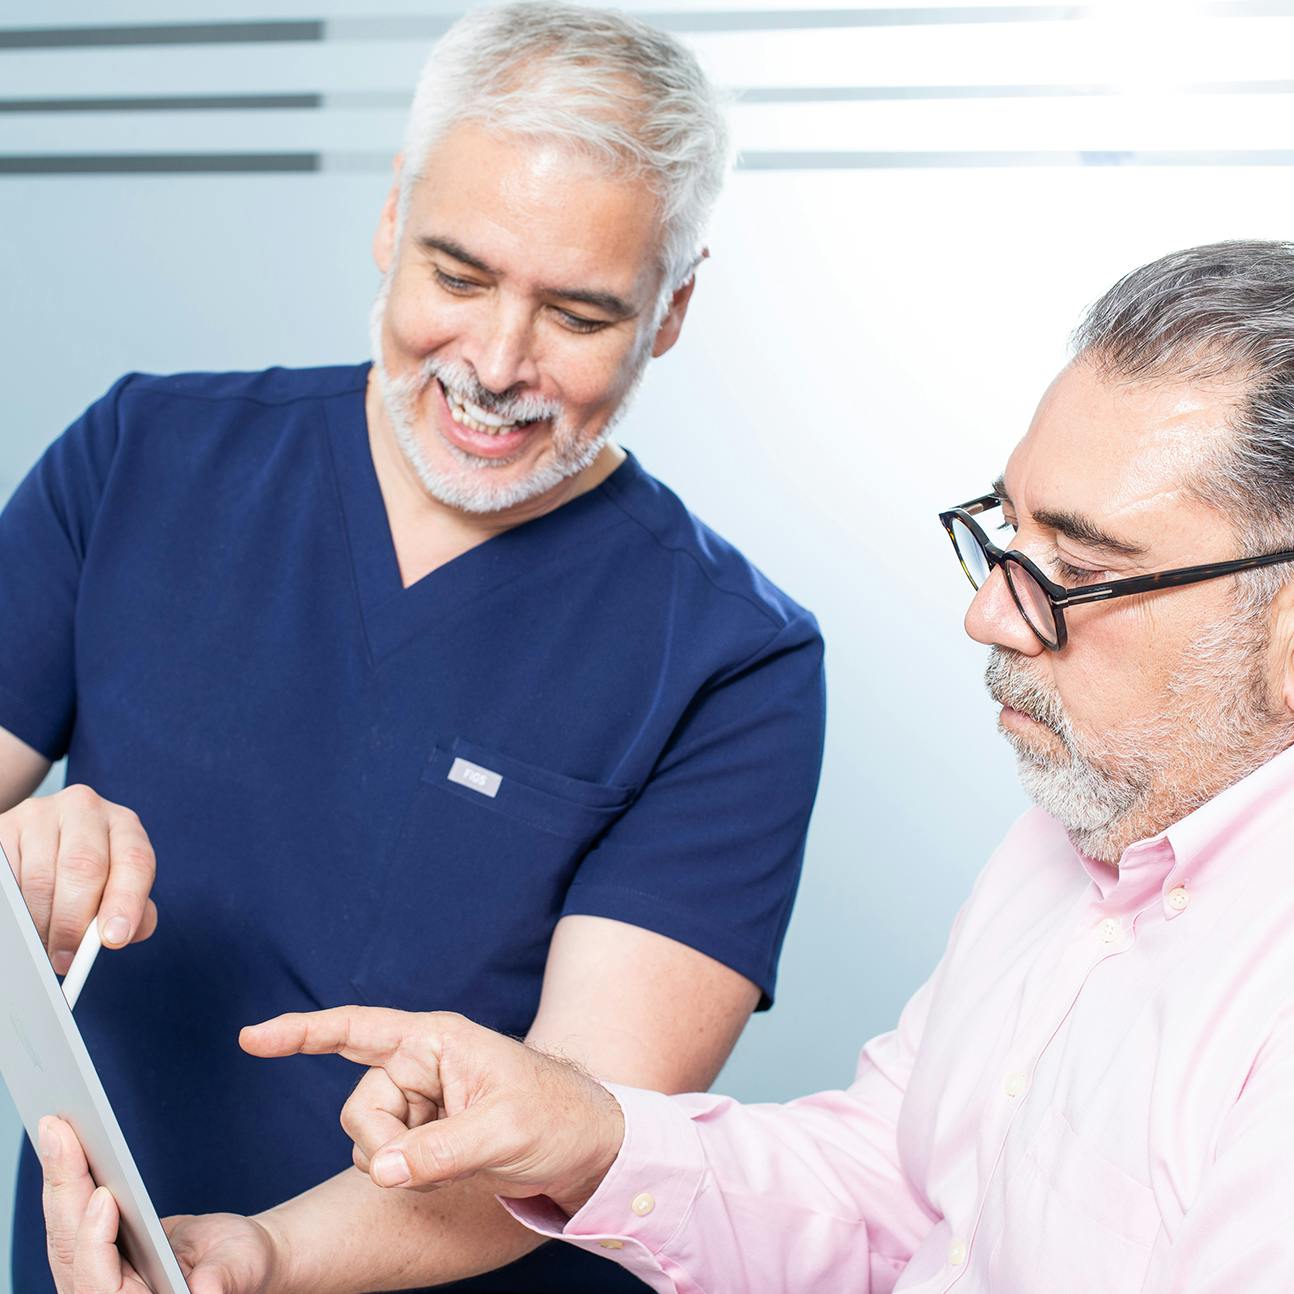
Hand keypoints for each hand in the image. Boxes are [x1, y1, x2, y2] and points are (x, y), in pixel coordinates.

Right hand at [0, 785, 157, 973]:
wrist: (42, 838)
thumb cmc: (88, 871)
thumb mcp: (118, 882)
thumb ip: (133, 911)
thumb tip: (123, 933)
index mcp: (123, 824)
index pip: (135, 860)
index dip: (126, 902)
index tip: (114, 938)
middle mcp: (85, 809)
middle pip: (84, 867)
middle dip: (74, 922)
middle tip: (66, 958)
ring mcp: (40, 815)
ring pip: (40, 878)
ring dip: (42, 922)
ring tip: (44, 942)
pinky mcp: (5, 828)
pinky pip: (10, 877)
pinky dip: (17, 908)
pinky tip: (24, 919)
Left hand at [39, 1117, 286, 1293]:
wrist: (234, 1260)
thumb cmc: (241, 1267)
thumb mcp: (237, 1269)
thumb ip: (220, 1280)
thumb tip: (207, 1289)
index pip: (99, 1285)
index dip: (95, 1242)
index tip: (103, 1197)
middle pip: (71, 1252)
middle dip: (64, 1190)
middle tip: (56, 1133)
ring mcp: (94, 1280)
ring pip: (63, 1235)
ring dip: (59, 1180)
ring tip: (55, 1129)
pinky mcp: (94, 1255)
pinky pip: (71, 1222)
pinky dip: (66, 1183)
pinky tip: (63, 1148)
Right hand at [241, 1008, 625, 1215]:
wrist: (587, 1143)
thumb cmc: (556, 1117)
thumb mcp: (503, 1134)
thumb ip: (438, 1152)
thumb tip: (380, 1170)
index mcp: (436, 1041)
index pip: (357, 1029)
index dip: (302, 1033)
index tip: (251, 1037)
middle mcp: (421, 1062)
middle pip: (360, 1108)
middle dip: (386, 1146)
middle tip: (437, 1162)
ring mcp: (421, 1098)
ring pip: (369, 1141)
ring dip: (404, 1163)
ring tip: (461, 1158)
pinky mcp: (424, 1130)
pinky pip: (388, 1159)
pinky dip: (411, 1174)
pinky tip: (451, 1168)